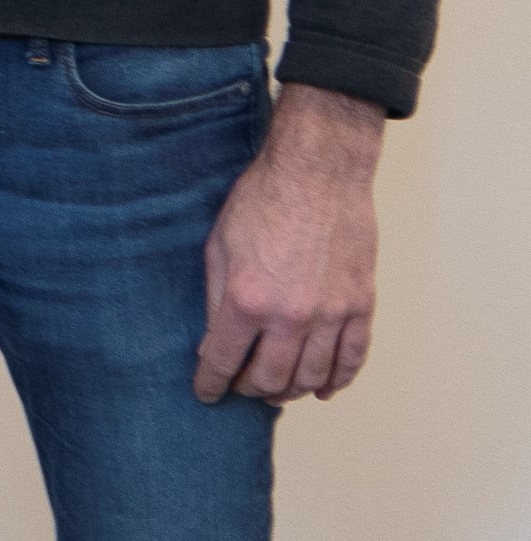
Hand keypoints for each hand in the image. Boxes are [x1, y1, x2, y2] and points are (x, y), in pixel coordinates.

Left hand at [195, 83, 383, 402]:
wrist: (318, 173)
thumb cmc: (261, 203)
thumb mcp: (218, 248)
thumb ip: (215, 301)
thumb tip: (212, 345)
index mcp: (247, 300)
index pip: (222, 361)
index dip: (210, 384)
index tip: (205, 393)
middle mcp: (291, 315)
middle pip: (269, 379)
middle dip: (248, 390)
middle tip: (239, 386)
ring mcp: (332, 314)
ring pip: (312, 377)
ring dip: (290, 390)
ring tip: (275, 388)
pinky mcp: (362, 305)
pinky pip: (353, 359)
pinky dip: (337, 381)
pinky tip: (322, 388)